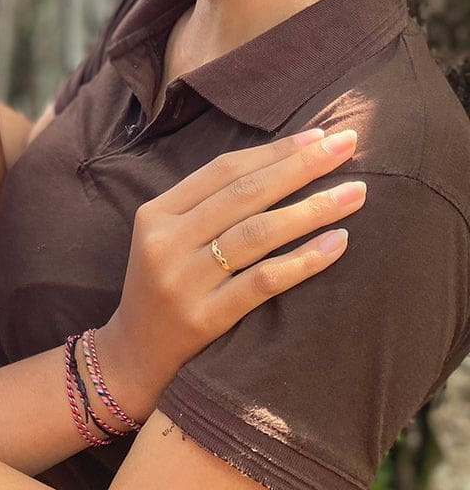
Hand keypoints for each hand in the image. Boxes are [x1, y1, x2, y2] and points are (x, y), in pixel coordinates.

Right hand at [97, 128, 360, 415]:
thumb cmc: (164, 286)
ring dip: (311, 209)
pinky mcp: (205, 317)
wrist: (134, 353)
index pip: (222, 170)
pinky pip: (263, 282)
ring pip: (256, 233)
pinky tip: (337, 244)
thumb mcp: (167, 238)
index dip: (273, 151)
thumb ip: (207, 206)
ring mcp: (183, 280)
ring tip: (356, 194)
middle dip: (300, 166)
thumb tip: (280, 165)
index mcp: (156, 213)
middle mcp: (166, 241)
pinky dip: (303, 260)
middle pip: (243, 194)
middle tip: (348, 145)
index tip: (319, 137)